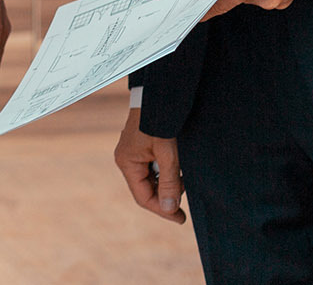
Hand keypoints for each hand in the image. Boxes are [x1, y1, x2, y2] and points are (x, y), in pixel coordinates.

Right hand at [115, 108, 185, 223]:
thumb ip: (169, 182)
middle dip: (166, 196)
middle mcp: (126, 160)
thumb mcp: (168, 154)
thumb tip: (169, 208)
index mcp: (127, 163)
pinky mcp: (140, 148)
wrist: (158, 95)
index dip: (162, 210)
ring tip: (184, 179)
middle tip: (186, 203)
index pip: (143, 197)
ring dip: (168, 184)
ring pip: (151, 180)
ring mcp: (132, 154)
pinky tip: (178, 170)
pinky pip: (152, 169)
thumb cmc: (160, 122)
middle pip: (146, 189)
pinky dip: (166, 173)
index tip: (181, 218)